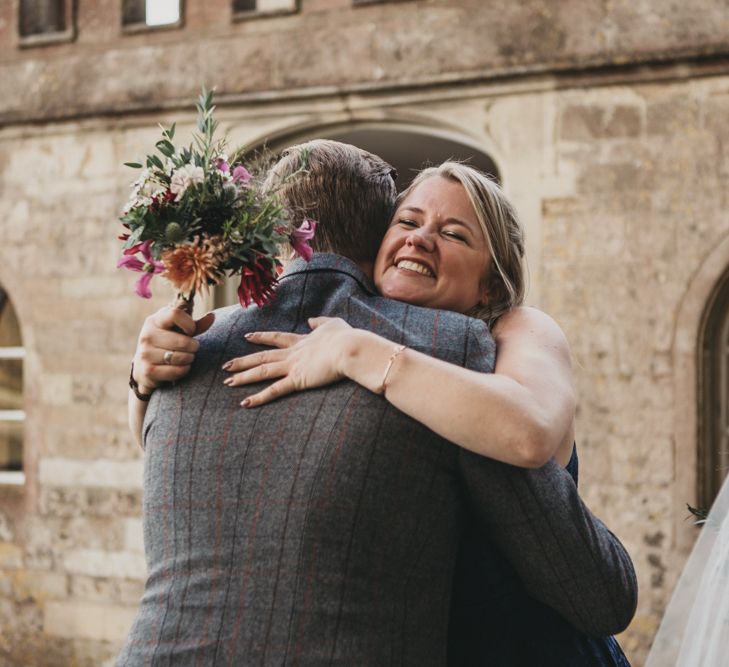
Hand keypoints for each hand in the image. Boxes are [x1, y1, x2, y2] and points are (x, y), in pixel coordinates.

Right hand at [132, 306, 214, 393]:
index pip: (175, 314)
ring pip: (181, 357)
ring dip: (189, 359)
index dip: (189, 324)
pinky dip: (184, 370)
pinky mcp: (148, 371)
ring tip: (186, 357)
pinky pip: (177, 371)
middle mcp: (147, 335)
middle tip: (193, 348)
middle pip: (183, 341)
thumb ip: (195, 325)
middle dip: (194, 347)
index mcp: (154, 321)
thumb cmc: (166, 344)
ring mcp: (145, 353)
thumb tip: (212, 317)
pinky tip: (180, 367)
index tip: (191, 332)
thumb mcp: (178, 331)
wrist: (143, 367)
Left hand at [223, 317, 353, 406]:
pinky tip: (244, 403)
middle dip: (243, 361)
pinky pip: (274, 391)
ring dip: (243, 377)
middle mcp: (293, 353)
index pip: (276, 338)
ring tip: (227, 382)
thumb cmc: (347, 337)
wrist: (351, 348)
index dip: (261, 337)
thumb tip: (311, 320)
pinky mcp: (298, 380)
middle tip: (226, 365)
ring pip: (262, 371)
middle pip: (262, 356)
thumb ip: (321, 321)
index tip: (247, 337)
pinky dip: (258, 398)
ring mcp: (293, 366)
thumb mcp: (334, 324)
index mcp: (302, 341)